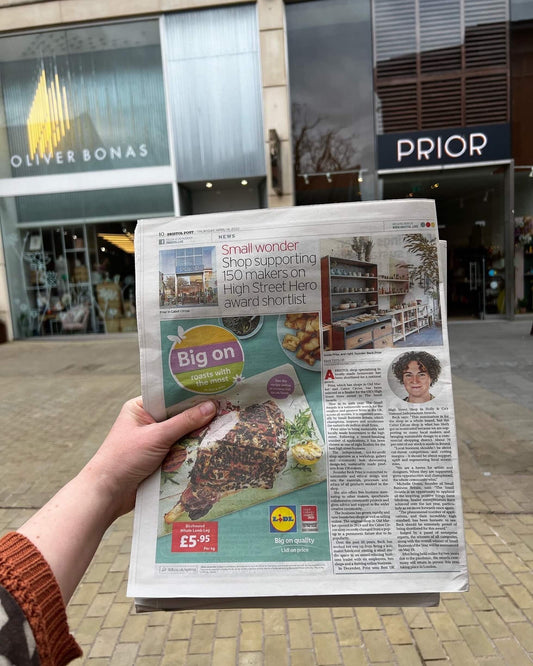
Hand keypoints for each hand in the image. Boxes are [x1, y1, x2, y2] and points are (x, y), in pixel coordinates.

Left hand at [85, 397, 216, 517]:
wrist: (107, 494)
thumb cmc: (124, 458)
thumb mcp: (156, 436)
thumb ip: (184, 422)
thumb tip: (211, 406)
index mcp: (141, 408)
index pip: (170, 396)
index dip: (191, 394)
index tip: (215, 391)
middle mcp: (148, 422)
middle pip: (179, 415)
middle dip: (198, 416)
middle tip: (226, 409)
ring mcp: (154, 441)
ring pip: (182, 434)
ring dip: (197, 435)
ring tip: (224, 427)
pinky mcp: (159, 459)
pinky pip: (180, 450)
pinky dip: (192, 451)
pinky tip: (211, 447)